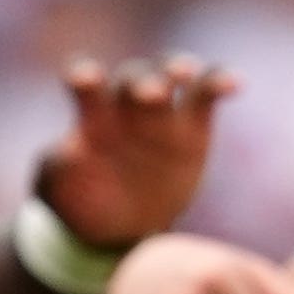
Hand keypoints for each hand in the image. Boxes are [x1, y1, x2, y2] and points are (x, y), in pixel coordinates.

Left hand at [38, 54, 234, 250]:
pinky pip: (207, 92)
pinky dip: (220, 80)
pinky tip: (236, 83)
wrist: (120, 225)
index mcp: (90, 116)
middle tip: (149, 93)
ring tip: (184, 74)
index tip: (85, 79)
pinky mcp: (193, 123)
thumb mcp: (58, 191)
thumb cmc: (80, 200)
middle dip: (142, 81)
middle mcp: (125, 105)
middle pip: (134, 77)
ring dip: (176, 68)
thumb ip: (57, 168)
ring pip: (170, 73)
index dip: (85, 76)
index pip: (85, 84)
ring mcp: (162, 111)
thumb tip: (70, 148)